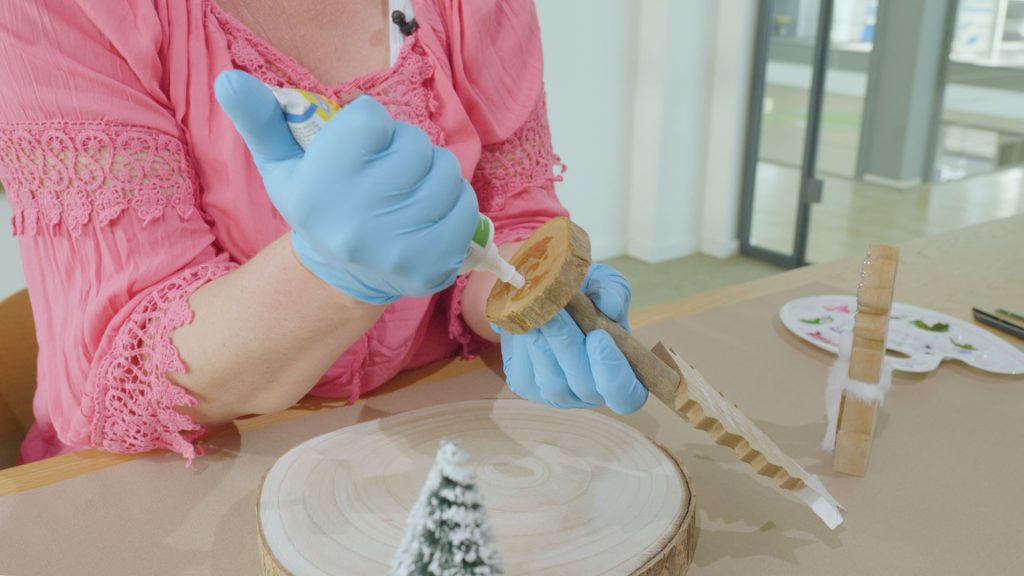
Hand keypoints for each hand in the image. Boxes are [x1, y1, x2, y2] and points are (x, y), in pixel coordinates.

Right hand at [214, 70, 478, 303]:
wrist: (341, 273)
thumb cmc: (317, 205)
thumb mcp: (281, 164)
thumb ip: (259, 119)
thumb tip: (227, 79)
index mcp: (319, 189)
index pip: (371, 118)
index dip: (371, 125)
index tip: (361, 146)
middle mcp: (358, 220)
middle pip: (414, 144)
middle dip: (406, 148)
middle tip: (390, 168)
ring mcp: (398, 247)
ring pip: (446, 173)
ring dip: (433, 173)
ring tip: (410, 189)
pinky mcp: (432, 265)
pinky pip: (466, 208)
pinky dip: (453, 202)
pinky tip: (428, 213)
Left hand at [492, 264, 647, 413]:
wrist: (540, 292)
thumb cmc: (582, 293)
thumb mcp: (602, 283)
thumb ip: (613, 292)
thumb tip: (609, 307)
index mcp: (619, 373)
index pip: (627, 397)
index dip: (615, 374)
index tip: (599, 336)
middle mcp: (590, 392)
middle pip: (585, 388)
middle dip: (569, 347)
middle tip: (557, 313)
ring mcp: (558, 393)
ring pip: (554, 383)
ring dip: (545, 346)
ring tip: (538, 314)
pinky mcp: (528, 386)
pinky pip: (527, 375)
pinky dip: (525, 349)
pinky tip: (526, 324)